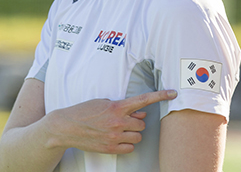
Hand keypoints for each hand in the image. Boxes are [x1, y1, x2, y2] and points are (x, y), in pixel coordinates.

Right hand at [47, 90, 177, 153]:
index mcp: (117, 106)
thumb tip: (141, 113)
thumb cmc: (84, 111)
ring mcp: (115, 136)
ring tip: (119, 130)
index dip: (160, 95)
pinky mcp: (111, 148)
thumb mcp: (103, 102)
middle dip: (137, 122)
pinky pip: (130, 148)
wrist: (67, 127)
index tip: (173, 93)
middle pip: (142, 123)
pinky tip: (117, 139)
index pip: (144, 100)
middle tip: (125, 120)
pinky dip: (127, 144)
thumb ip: (124, 107)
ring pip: (138, 136)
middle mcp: (118, 121)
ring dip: (132, 133)